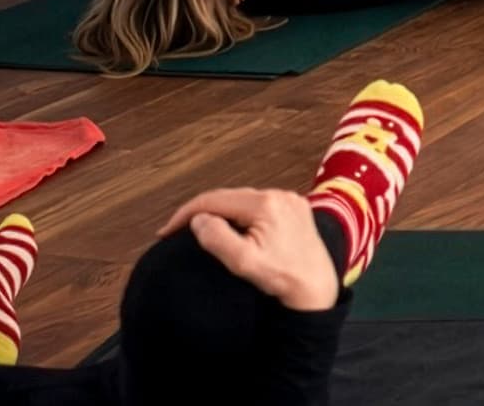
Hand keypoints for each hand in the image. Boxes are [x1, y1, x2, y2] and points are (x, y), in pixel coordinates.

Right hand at [158, 188, 340, 311]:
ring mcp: (290, 200)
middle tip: (177, 231)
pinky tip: (230, 226)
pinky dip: (240, 213)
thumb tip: (198, 219)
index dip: (186, 214)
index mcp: (265, 204)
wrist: (317, 289)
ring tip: (199, 228)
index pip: (214, 200)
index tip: (166, 233)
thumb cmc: (282, 278)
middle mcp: (279, 194)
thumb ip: (217, 238)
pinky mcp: (297, 209)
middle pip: (228, 197)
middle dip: (201, 212)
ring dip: (221, 212)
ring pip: (243, 200)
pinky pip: (260, 206)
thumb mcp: (243, 262)